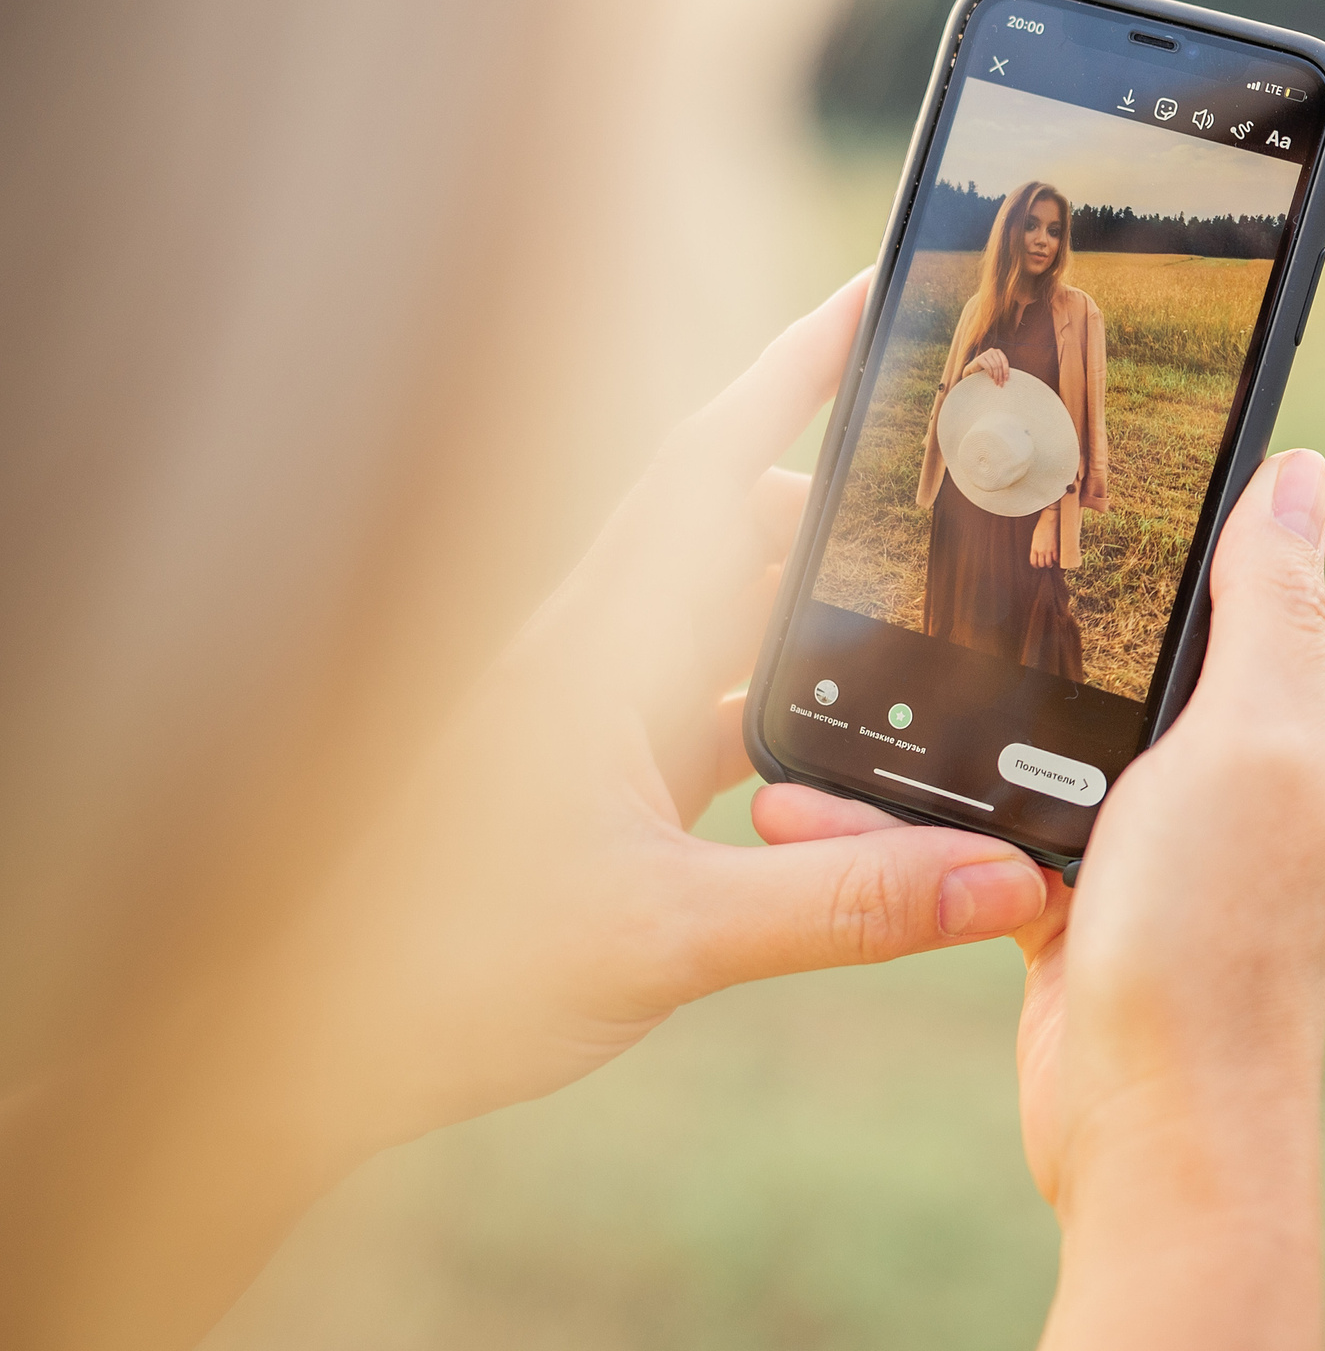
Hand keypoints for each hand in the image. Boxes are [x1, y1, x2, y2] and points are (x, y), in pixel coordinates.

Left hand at [263, 273, 1051, 1153]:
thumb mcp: (668, 939)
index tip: (871, 300)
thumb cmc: (438, 971)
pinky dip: (793, 715)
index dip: (792, 371)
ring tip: (925, 644)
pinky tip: (850, 765)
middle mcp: (600, 658)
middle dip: (846, 515)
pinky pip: (719, 711)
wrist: (298, 1050)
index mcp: (600, 647)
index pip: (707, 465)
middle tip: (951, 514)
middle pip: (740, 536)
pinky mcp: (598, 781)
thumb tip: (999, 875)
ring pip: (732, 627)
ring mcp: (597, 719)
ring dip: (821, 626)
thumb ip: (841, 906)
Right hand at [762, 449, 1324, 1350]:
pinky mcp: (1070, 894)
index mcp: (1281, 715)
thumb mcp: (1255, 742)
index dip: (1148, 513)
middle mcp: (1221, 768)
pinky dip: (901, 815)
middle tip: (894, 555)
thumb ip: (1271, 606)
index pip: (1222, 576)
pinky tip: (810, 796)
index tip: (1039, 449)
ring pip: (1024, 736)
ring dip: (929, 717)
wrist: (1157, 1134)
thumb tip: (1301, 470)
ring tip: (822, 675)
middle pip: (1104, 651)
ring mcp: (1144, 835)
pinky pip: (977, 822)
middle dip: (1002, 613)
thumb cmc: (1218, 936)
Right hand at [965, 347, 1011, 385]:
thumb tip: (1008, 377)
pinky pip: (988, 367)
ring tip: (996, 382)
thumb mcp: (995, 366)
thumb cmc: (986, 368)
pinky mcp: (980, 358)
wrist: (973, 368)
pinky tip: (991, 378)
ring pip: (995, 366)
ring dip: (996, 376)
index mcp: (998, 352)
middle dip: (1001, 375)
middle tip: (1001, 384)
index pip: (1005, 361)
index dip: (1006, 370)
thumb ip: (1001, 368)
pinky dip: (990, 373)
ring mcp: (985, 354)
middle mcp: (992, 351)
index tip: (1006, 379)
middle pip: (1000, 364)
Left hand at [1029, 510, 1059, 568]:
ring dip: (1050, 564)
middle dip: (1043, 565)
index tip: (1037, 565)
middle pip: (1041, 564)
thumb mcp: (1035, 537)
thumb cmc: (1041, 526)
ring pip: (1048, 563)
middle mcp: (1040, 550)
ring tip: (1051, 562)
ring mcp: (1048, 549)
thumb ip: (1036, 545)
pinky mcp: (1055, 547)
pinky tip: (1057, 557)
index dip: (1036, 565)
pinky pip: (1056, 558)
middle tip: (1045, 563)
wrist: (1048, 520)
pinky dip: (1056, 560)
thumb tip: (1038, 550)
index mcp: (1034, 548)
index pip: (1033, 562)